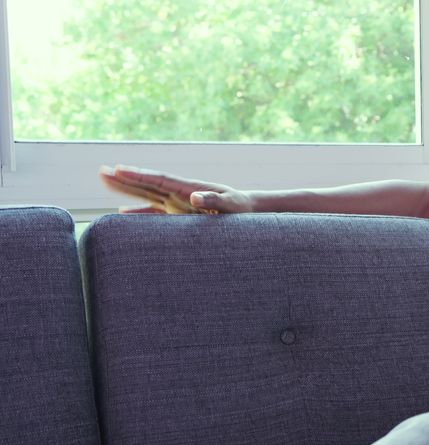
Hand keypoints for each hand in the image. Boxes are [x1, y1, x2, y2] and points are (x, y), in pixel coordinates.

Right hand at [98, 165, 254, 213]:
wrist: (249, 211)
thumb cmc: (242, 209)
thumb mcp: (231, 206)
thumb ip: (214, 200)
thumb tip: (194, 197)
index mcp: (189, 188)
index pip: (159, 180)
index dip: (139, 175)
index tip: (119, 169)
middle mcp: (179, 193)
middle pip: (147, 184)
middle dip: (125, 178)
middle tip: (101, 171)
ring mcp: (177, 203)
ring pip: (146, 194)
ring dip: (126, 189)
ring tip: (105, 180)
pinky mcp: (179, 213)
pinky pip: (154, 212)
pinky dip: (137, 213)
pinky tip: (121, 214)